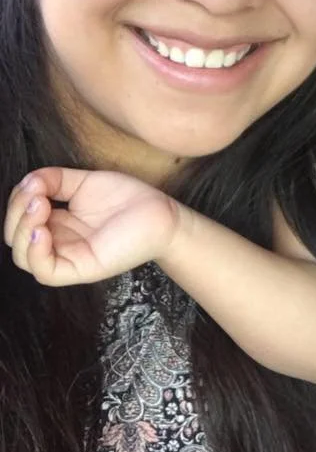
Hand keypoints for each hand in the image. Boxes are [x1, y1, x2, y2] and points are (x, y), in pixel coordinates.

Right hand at [4, 167, 180, 285]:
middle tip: (36, 195)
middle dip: (16, 213)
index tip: (34, 182)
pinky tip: (42, 230)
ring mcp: (70, 257)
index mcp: (59, 224)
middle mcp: (60, 242)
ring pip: (24, 257)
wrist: (162, 213)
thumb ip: (54, 180)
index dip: (18, 201)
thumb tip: (27, 180)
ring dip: (22, 230)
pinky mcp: (83, 269)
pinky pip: (47, 272)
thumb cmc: (129, 199)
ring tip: (39, 207)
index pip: (20, 219)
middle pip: (16, 238)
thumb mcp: (85, 182)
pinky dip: (36, 252)